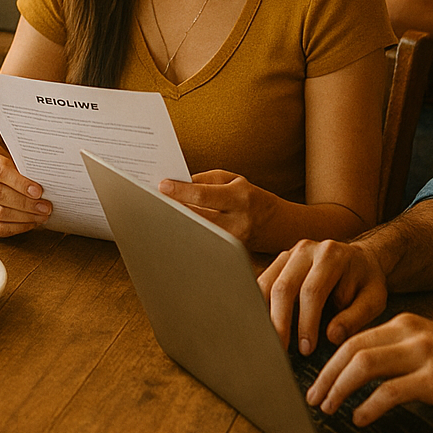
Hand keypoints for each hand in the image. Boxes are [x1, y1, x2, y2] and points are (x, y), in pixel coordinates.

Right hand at [0, 146, 51, 236]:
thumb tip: (49, 185)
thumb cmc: (11, 169)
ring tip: (42, 216)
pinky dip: (18, 227)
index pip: (0, 172)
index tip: (38, 191)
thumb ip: (27, 172)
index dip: (20, 183)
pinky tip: (31, 223)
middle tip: (46, 207)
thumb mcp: (17, 163)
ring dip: (24, 217)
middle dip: (26, 203)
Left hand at [160, 169, 277, 247]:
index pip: (203, 195)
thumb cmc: (252, 198)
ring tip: (159, 211)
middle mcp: (237, 221)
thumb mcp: (234, 179)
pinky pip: (204, 241)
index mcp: (240, 197)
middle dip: (173, 206)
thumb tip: (178, 184)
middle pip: (197, 216)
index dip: (180, 191)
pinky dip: (188, 233)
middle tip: (152, 198)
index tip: (162, 185)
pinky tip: (174, 227)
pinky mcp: (229, 253)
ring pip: (198, 231)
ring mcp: (234, 240)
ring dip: (177, 221)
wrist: (280, 225)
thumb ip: (205, 180)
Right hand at [258, 238, 388, 354]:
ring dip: (265, 315)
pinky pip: (263, 283)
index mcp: (331, 256)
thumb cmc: (366, 282)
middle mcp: (306, 249)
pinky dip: (259, 305)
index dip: (306, 322)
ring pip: (267, 284)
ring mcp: (289, 254)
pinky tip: (263, 326)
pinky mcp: (280, 262)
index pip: (312, 291)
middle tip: (281, 350)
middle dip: (280, 322)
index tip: (307, 348)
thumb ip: (355, 318)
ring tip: (269, 341)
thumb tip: (331, 337)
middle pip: (283, 287)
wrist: (360, 259)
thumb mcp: (373, 300)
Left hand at [304, 314, 432, 425]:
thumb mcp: (426, 344)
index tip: (315, 379)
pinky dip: (369, 406)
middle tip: (313, 397)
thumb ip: (395, 350)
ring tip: (328, 407)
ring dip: (339, 388)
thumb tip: (357, 368)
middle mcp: (410, 333)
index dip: (329, 360)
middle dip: (326, 375)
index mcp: (404, 323)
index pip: (353, 338)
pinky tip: (360, 418)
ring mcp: (422, 355)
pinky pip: (390, 391)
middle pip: (351, 350)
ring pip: (364, 366)